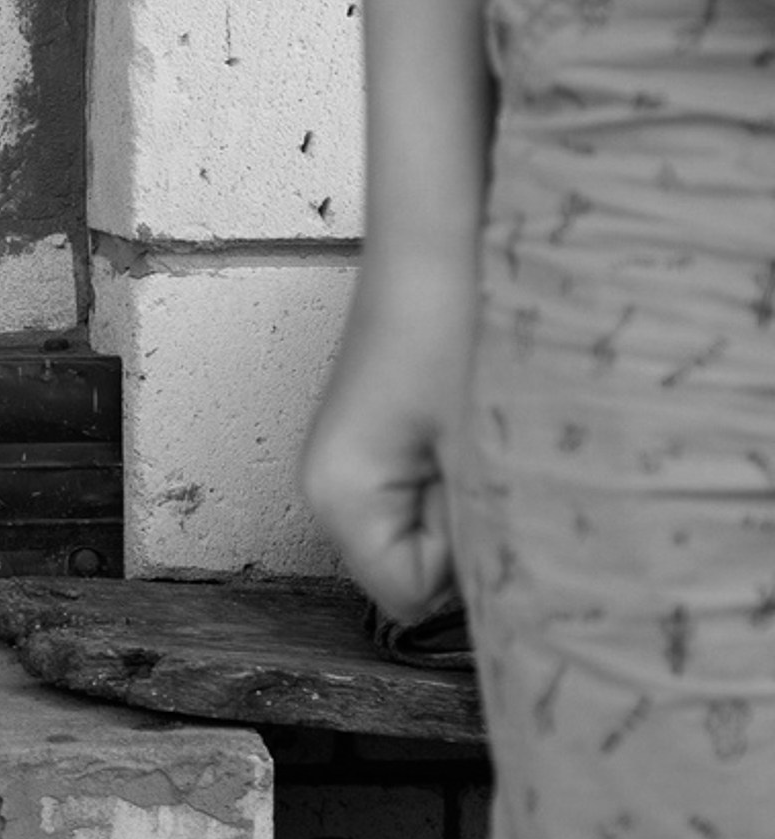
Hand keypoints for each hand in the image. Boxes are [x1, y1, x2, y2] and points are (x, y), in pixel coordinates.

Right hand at [299, 254, 476, 623]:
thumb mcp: (485, 450)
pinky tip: (476, 414)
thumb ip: (487, 545)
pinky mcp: (377, 431)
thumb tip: (513, 608)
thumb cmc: (459, 325)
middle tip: (489, 450)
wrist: (442, 230)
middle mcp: (324, 485)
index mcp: (336, 496)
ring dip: (475, 494)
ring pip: (432, 528)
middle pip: (417, 568)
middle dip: (472, 530)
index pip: (413, 597)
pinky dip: (467, 469)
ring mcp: (348, 456)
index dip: (468, 562)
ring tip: (485, 424)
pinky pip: (433, 490)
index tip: (487, 486)